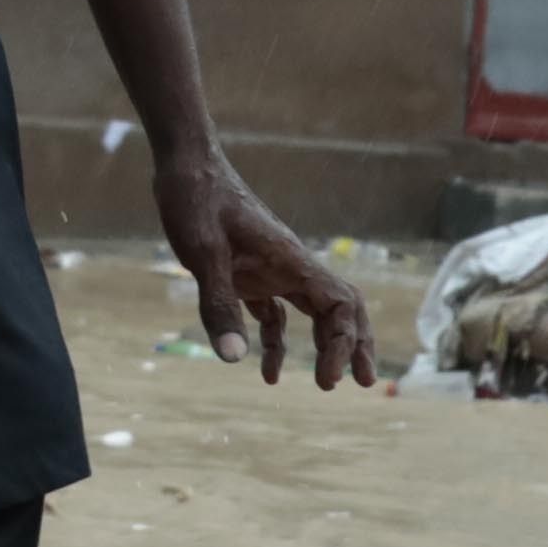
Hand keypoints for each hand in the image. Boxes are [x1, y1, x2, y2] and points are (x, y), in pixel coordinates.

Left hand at [157, 150, 378, 390]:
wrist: (184, 164)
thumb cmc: (197, 199)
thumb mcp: (203, 254)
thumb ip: (219, 305)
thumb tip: (234, 358)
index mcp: (291, 261)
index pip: (341, 305)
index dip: (345, 343)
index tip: (328, 379)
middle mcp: (289, 266)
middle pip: (339, 309)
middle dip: (353, 345)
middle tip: (362, 382)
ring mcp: (270, 269)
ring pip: (311, 311)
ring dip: (321, 345)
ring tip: (326, 382)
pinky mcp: (248, 272)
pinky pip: (273, 312)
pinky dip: (275, 341)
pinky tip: (265, 370)